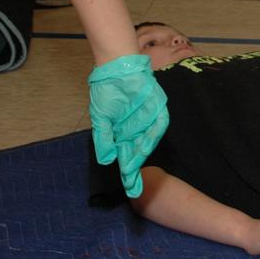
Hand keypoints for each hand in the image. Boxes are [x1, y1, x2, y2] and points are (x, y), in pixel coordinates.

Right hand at [88, 54, 169, 197]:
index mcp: (123, 133)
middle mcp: (137, 129)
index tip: (129, 190)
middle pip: (138, 153)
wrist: (116, 68)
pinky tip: (146, 145)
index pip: (126, 157)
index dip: (128, 173)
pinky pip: (159, 124)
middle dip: (136, 170)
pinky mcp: (158, 107)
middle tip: (134, 187)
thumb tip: (106, 161)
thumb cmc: (107, 92)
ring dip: (142, 154)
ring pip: (148, 140)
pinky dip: (153, 134)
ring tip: (134, 167)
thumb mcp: (100, 119)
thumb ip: (103, 140)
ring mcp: (148, 119)